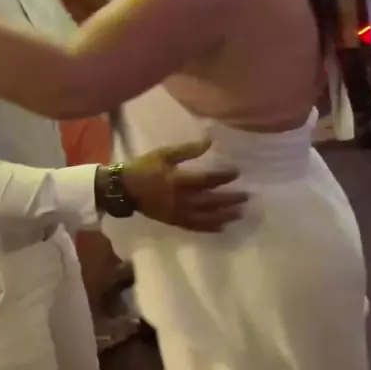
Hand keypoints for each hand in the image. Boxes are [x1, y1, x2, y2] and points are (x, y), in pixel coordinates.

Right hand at [122, 139, 247, 232]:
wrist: (123, 190)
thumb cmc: (143, 168)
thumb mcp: (164, 154)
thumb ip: (188, 150)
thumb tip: (209, 141)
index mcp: (178, 181)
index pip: (207, 180)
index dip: (223, 176)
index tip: (237, 172)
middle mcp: (181, 200)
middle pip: (210, 201)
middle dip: (229, 199)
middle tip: (246, 197)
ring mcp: (177, 214)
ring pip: (205, 217)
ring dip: (224, 216)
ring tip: (240, 214)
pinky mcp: (174, 221)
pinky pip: (195, 227)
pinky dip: (210, 228)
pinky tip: (222, 227)